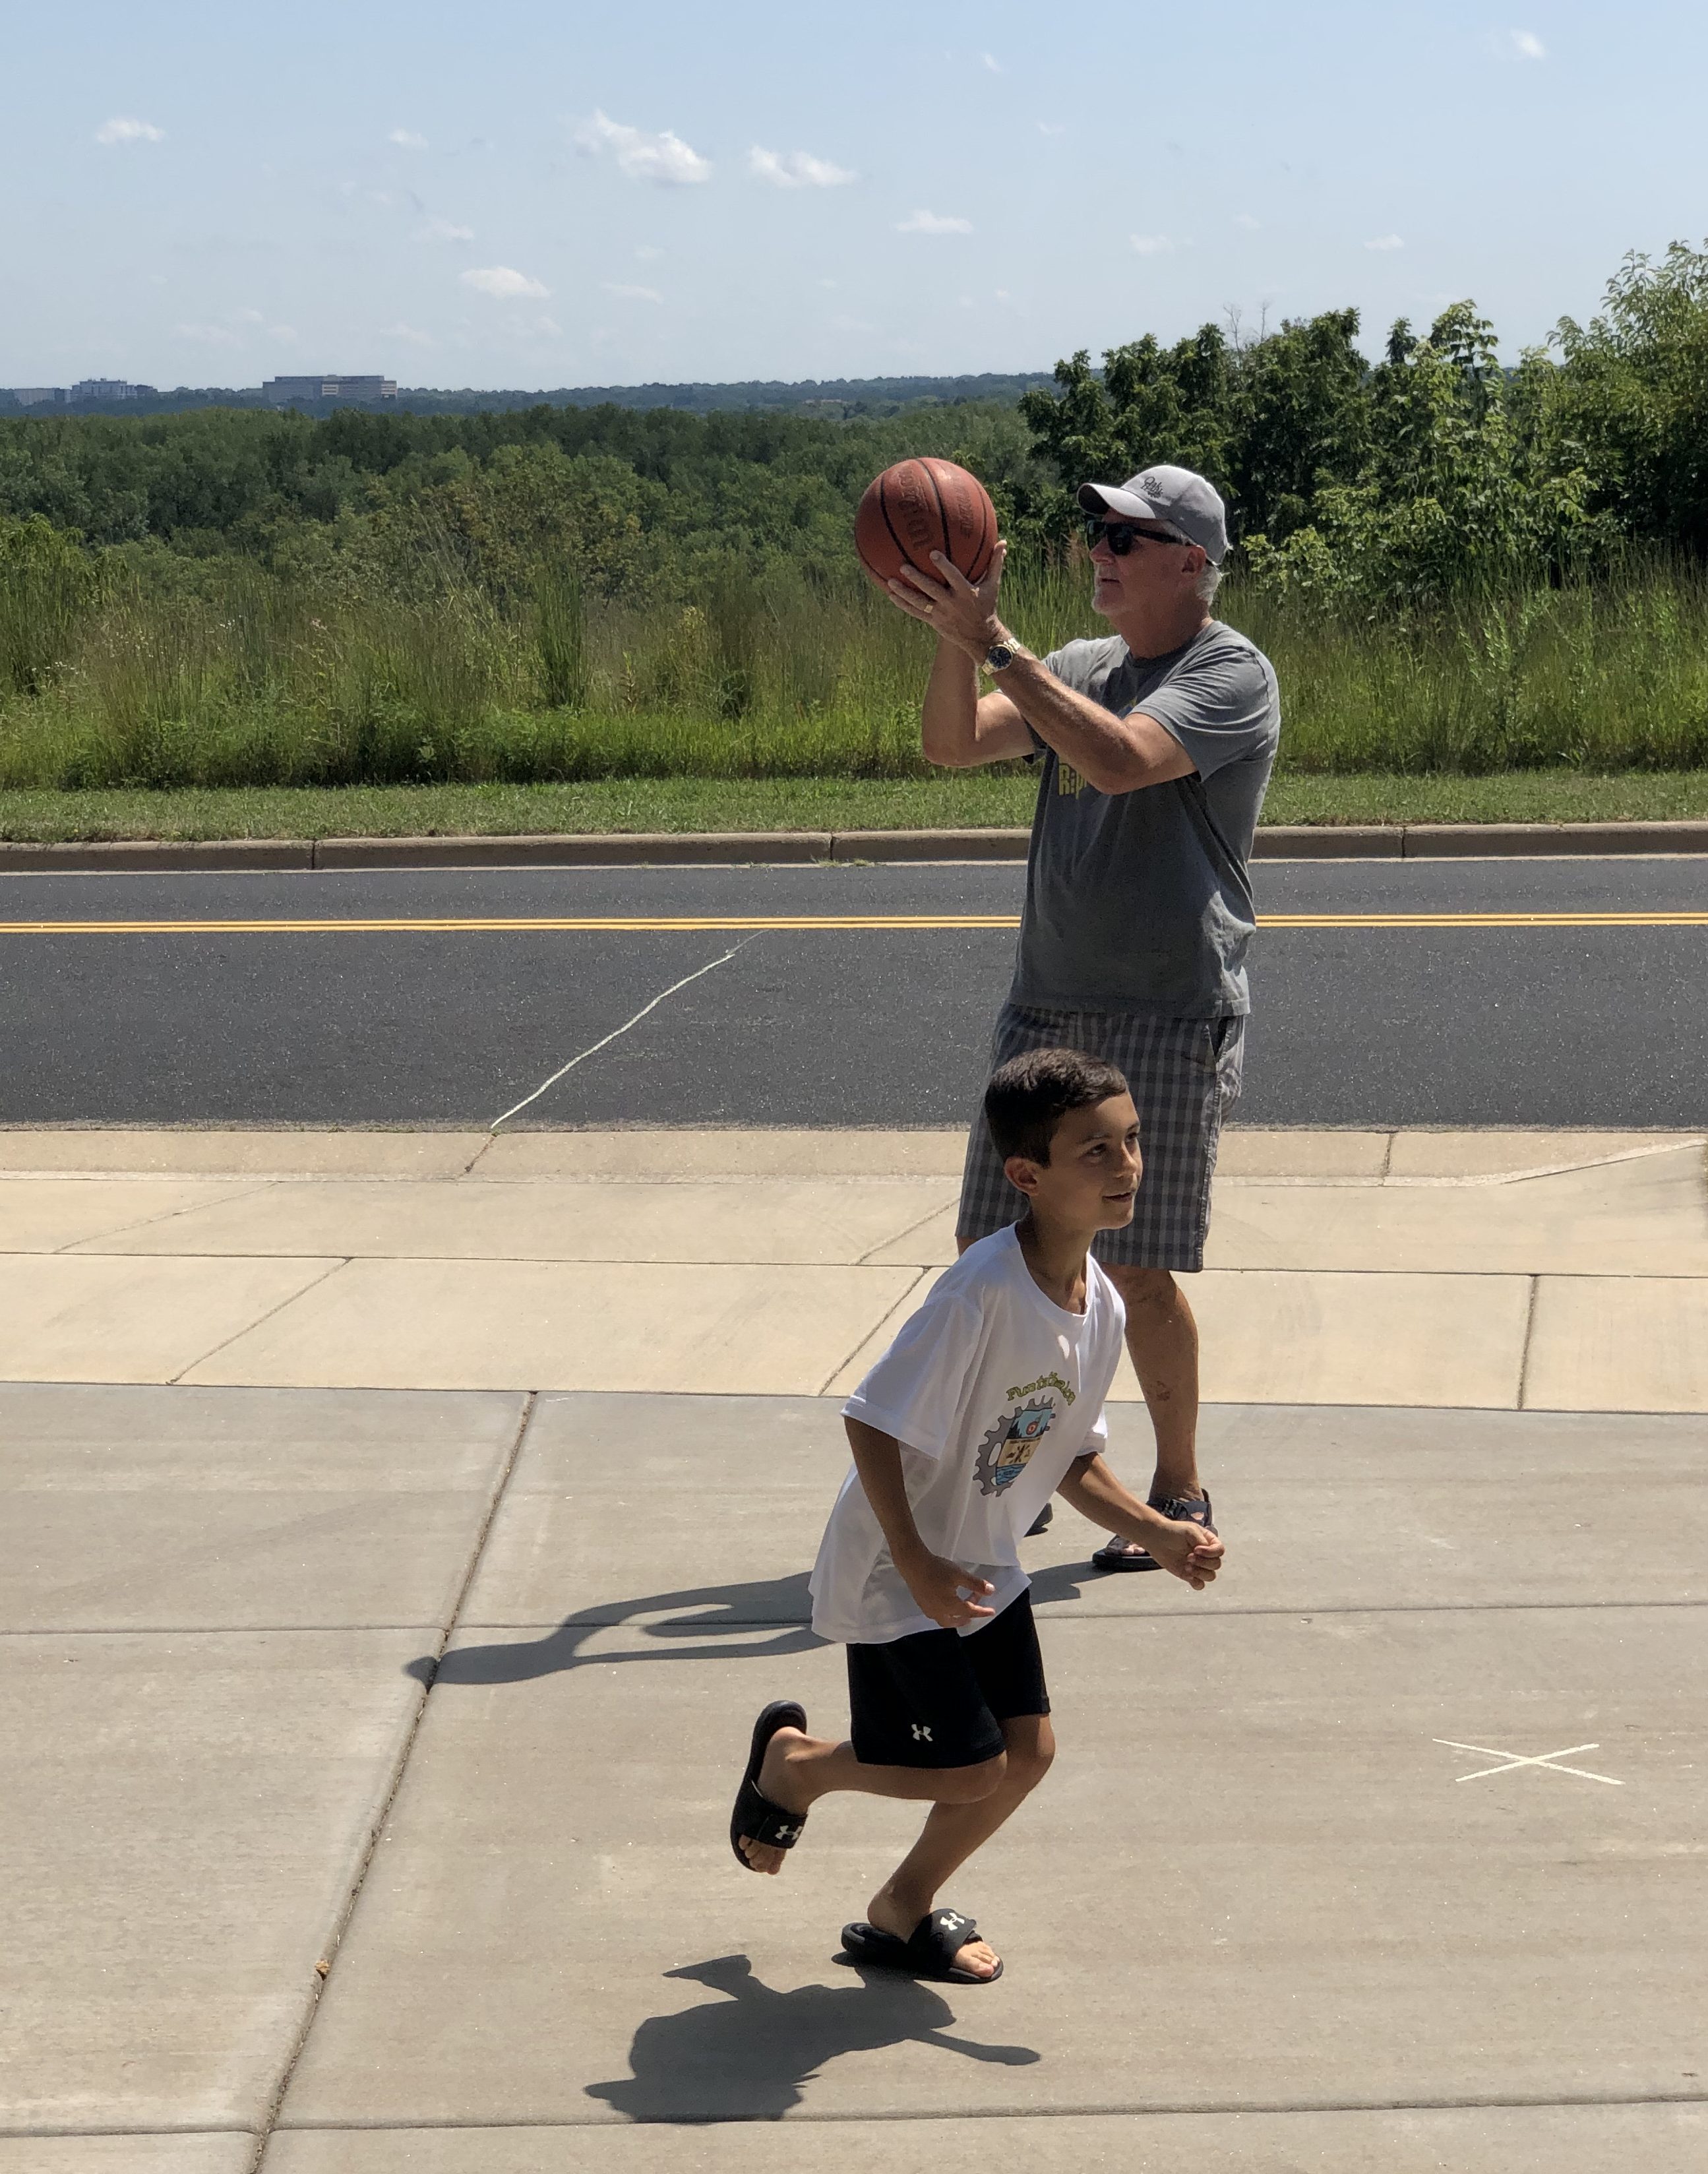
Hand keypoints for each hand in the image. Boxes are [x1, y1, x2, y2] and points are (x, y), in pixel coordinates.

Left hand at [883, 541, 1007, 661]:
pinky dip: (903, 605)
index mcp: (965, 592)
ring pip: (920, 602)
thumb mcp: (992, 586)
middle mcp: (952, 603)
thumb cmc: (986, 606)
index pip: (953, 576)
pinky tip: (891, 596)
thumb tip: (1003, 541)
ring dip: (904, 592)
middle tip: (903, 566)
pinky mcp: (934, 622)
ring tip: (890, 581)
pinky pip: (916, 613)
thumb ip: (995, 563)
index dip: (943, 566)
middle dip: (917, 578)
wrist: (981, 637)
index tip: (932, 553)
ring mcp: (941, 614)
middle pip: (931, 589)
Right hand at [902, 1552, 997, 1628]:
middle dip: (967, 1617)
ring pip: (945, 1620)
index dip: (982, 1612)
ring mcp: (928, 1609)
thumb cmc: (937, 1568)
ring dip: (956, 1616)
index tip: (992, 1612)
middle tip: (976, 1609)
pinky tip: (947, 1602)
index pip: (970, 1612)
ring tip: (962, 1608)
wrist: (913, 1563)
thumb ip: (975, 1584)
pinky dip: (946, 1613)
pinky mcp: (922, 1604)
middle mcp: (939, 1612)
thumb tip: (991, 1591)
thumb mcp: (959, 1574)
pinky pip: (937, 1615)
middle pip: (956, 1621)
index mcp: (950, 1606)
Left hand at [1143, 1518, 1224, 1591]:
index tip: (1196, 1549)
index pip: (1219, 1551)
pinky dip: (1196, 1582)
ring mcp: (1199, 1566)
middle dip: (1203, 1562)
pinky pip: (1200, 1585)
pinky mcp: (1190, 1575)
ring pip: (1210, 1576)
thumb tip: (1206, 1550)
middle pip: (1216, 1564)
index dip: (1210, 1553)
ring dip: (1199, 1572)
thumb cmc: (1173, 1531)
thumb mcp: (1190, 1530)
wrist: (1157, 1538)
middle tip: (1188, 1557)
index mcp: (1209, 1542)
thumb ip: (1201, 1540)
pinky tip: (1187, 1574)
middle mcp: (1206, 1555)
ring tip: (1186, 1566)